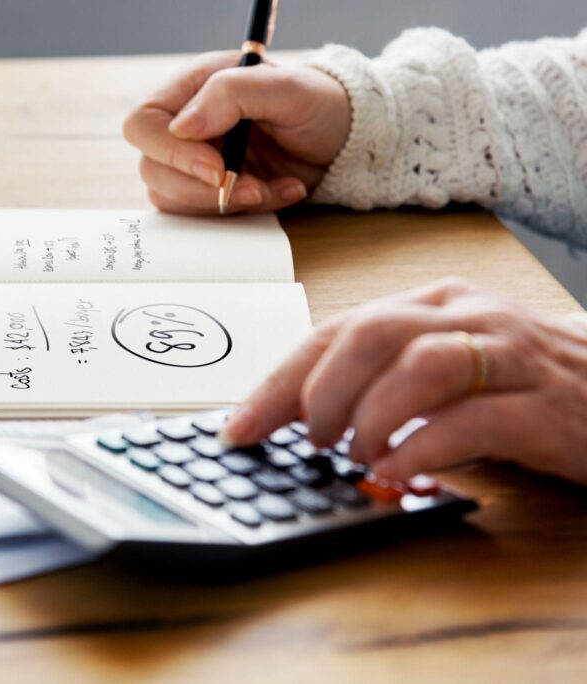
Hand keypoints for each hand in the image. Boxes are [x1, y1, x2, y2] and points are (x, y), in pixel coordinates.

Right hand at [123, 51, 351, 214]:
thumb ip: (230, 94)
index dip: (171, 153)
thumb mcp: (286, 87)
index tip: (216, 168)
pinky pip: (205, 216)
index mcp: (192, 90)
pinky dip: (244, 213)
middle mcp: (186, 128)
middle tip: (253, 187)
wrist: (346, 137)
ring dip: (226, 204)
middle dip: (202, 189)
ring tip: (271, 188)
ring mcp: (195, 164)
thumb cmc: (319, 102)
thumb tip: (182, 128)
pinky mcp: (211, 193)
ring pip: (174, 199)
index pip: (144, 125)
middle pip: (153, 170)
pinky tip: (278, 193)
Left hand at [220, 278, 586, 484]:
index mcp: (429, 304)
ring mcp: (508, 355)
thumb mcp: (442, 365)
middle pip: (368, 334)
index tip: (239, 427)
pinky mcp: (545, 405)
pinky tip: (400, 472)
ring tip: (359, 456)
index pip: (335, 330)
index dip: (279, 381)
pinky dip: (422, 447)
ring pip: (419, 365)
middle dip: (320, 395)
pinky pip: (472, 418)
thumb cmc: (514, 381)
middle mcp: (465, 315)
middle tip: (312, 442)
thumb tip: (298, 420)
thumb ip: (379, 378)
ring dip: (371, 418)